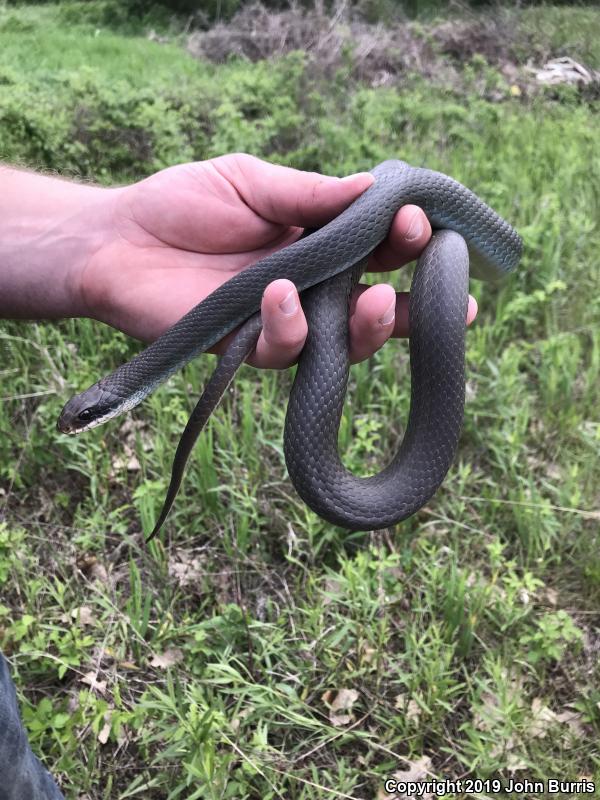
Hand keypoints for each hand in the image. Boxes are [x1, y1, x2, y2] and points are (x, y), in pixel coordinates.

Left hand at [80, 153, 476, 367]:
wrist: (118, 239)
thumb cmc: (182, 205)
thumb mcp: (250, 182)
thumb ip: (308, 193)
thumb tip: (374, 186)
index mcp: (318, 244)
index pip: (377, 249)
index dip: (406, 240)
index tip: (422, 221)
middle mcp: (310, 289)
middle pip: (373, 306)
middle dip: (409, 299)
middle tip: (434, 279)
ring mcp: (281, 322)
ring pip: (341, 343)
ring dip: (368, 326)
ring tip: (375, 300)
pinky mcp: (245, 347)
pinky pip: (280, 348)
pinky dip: (288, 325)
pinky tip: (281, 292)